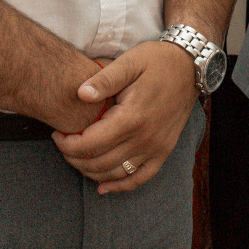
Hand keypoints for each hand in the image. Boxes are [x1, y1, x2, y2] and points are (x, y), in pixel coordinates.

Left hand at [53, 41, 197, 193]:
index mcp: (132, 117)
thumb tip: (80, 94)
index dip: (67, 144)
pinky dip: (120, 186)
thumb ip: (104, 79)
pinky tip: (103, 187)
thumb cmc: (157, 62)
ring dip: (91, 171)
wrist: (190, 67)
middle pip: (98, 163)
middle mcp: (145, 138)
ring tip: (78, 156)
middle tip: (64, 144)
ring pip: (115, 174)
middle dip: (74, 158)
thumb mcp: (129, 62)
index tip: (58, 133)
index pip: (90, 144)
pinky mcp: (164, 151)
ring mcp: (156, 147)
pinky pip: (140, 178)